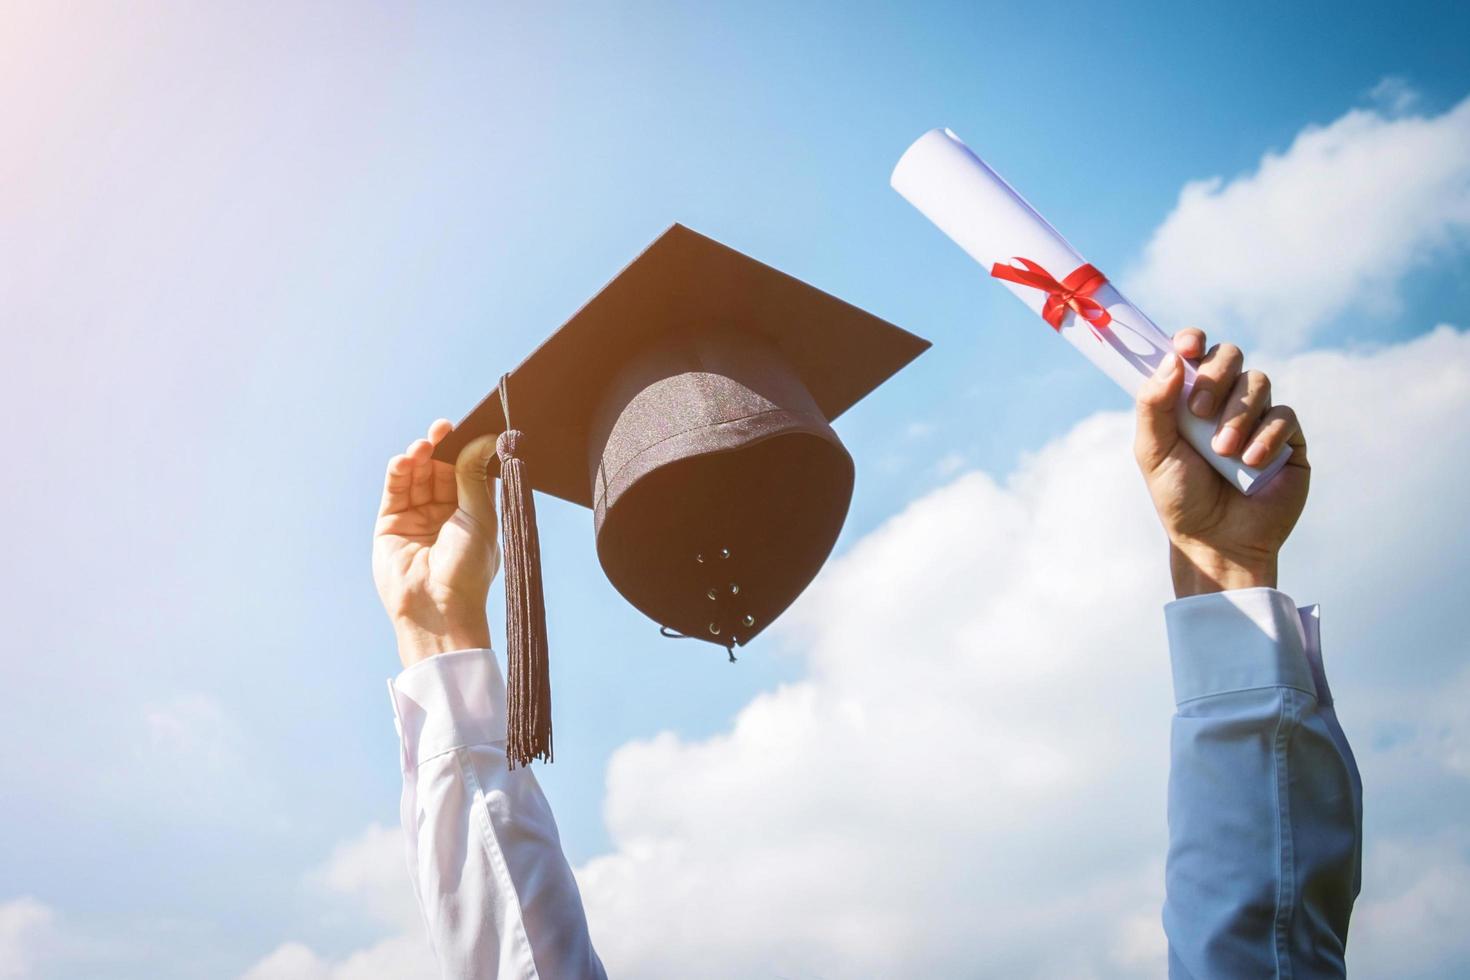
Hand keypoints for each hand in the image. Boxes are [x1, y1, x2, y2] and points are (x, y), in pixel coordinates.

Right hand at [373, 419, 500, 667]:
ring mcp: (416, 517)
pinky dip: (399, 471)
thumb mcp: (478, 516)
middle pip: (440, 469)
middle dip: (442, 448)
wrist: (439, 609)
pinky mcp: (391, 524)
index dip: (466, 450)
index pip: (467, 471)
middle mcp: (444, 513)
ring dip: (419, 456)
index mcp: (472, 512)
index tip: (469, 428)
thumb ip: (473, 476)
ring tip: (424, 445)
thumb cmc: (468, 568)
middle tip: (444, 429)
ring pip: (417, 476)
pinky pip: (395, 490)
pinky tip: (406, 459)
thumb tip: (483, 439)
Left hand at [1134, 329, 1309, 597]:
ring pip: (1258, 382)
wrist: (1216, 541)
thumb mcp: (1153, 451)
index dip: (1192, 341)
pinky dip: (1265, 435)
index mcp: (1188, 398)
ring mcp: (1257, 418)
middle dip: (1215, 376)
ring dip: (1238, 413)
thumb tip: (1172, 360)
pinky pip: (1284, 415)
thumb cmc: (1180, 497)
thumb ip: (1154, 405)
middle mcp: (1224, 401)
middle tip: (1200, 411)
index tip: (1187, 347)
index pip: (1193, 353)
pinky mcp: (1288, 439)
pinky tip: (1250, 461)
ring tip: (1223, 452)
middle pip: (1230, 356)